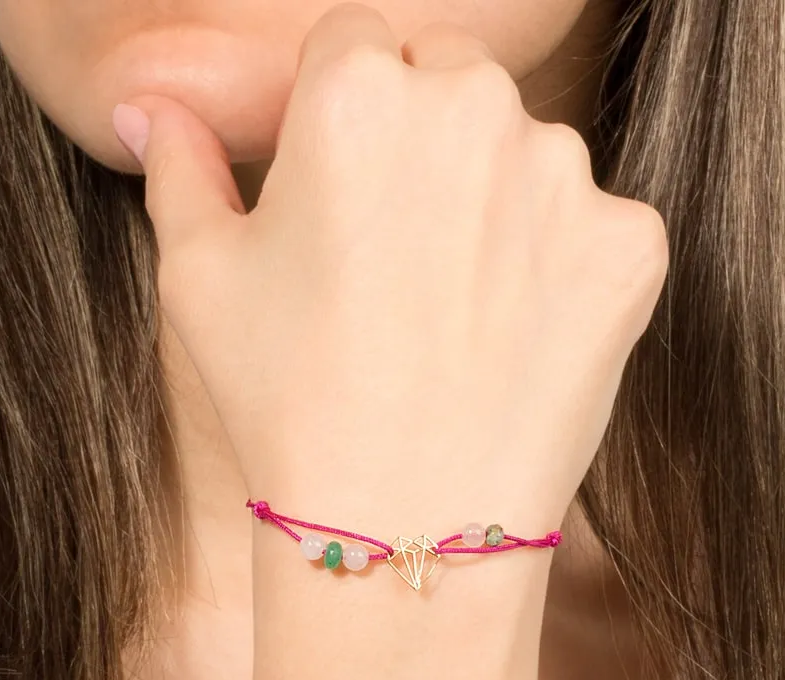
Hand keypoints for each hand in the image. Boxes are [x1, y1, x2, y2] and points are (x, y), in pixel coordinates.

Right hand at [114, 1, 668, 538]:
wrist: (405, 527)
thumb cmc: (288, 405)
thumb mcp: (200, 281)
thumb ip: (181, 170)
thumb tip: (153, 110)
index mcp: (357, 89)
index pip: (358, 47)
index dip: (345, 122)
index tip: (345, 197)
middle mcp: (472, 105)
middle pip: (451, 82)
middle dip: (426, 145)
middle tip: (401, 263)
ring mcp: (565, 176)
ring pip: (529, 158)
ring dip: (500, 209)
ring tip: (456, 320)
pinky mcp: (631, 248)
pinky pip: (597, 232)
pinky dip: (567, 274)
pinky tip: (518, 344)